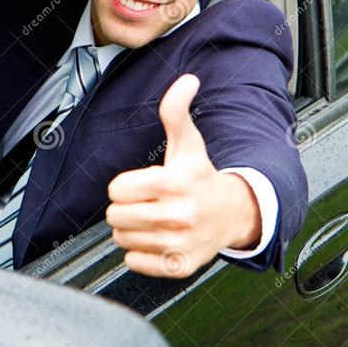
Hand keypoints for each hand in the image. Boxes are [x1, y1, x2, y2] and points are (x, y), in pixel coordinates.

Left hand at [106, 74, 261, 277]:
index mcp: (173, 183)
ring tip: (152, 220)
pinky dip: (140, 253)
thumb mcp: (188, 142)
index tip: (141, 184)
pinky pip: (133, 262)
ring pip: (122, 240)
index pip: (116, 189)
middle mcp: (177, 215)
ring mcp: (178, 243)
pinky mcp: (179, 266)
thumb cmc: (201, 176)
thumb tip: (187, 80)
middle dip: (125, 208)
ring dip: (132, 230)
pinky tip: (158, 239)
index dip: (125, 185)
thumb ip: (176, 111)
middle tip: (145, 203)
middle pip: (114, 216)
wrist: (232, 213)